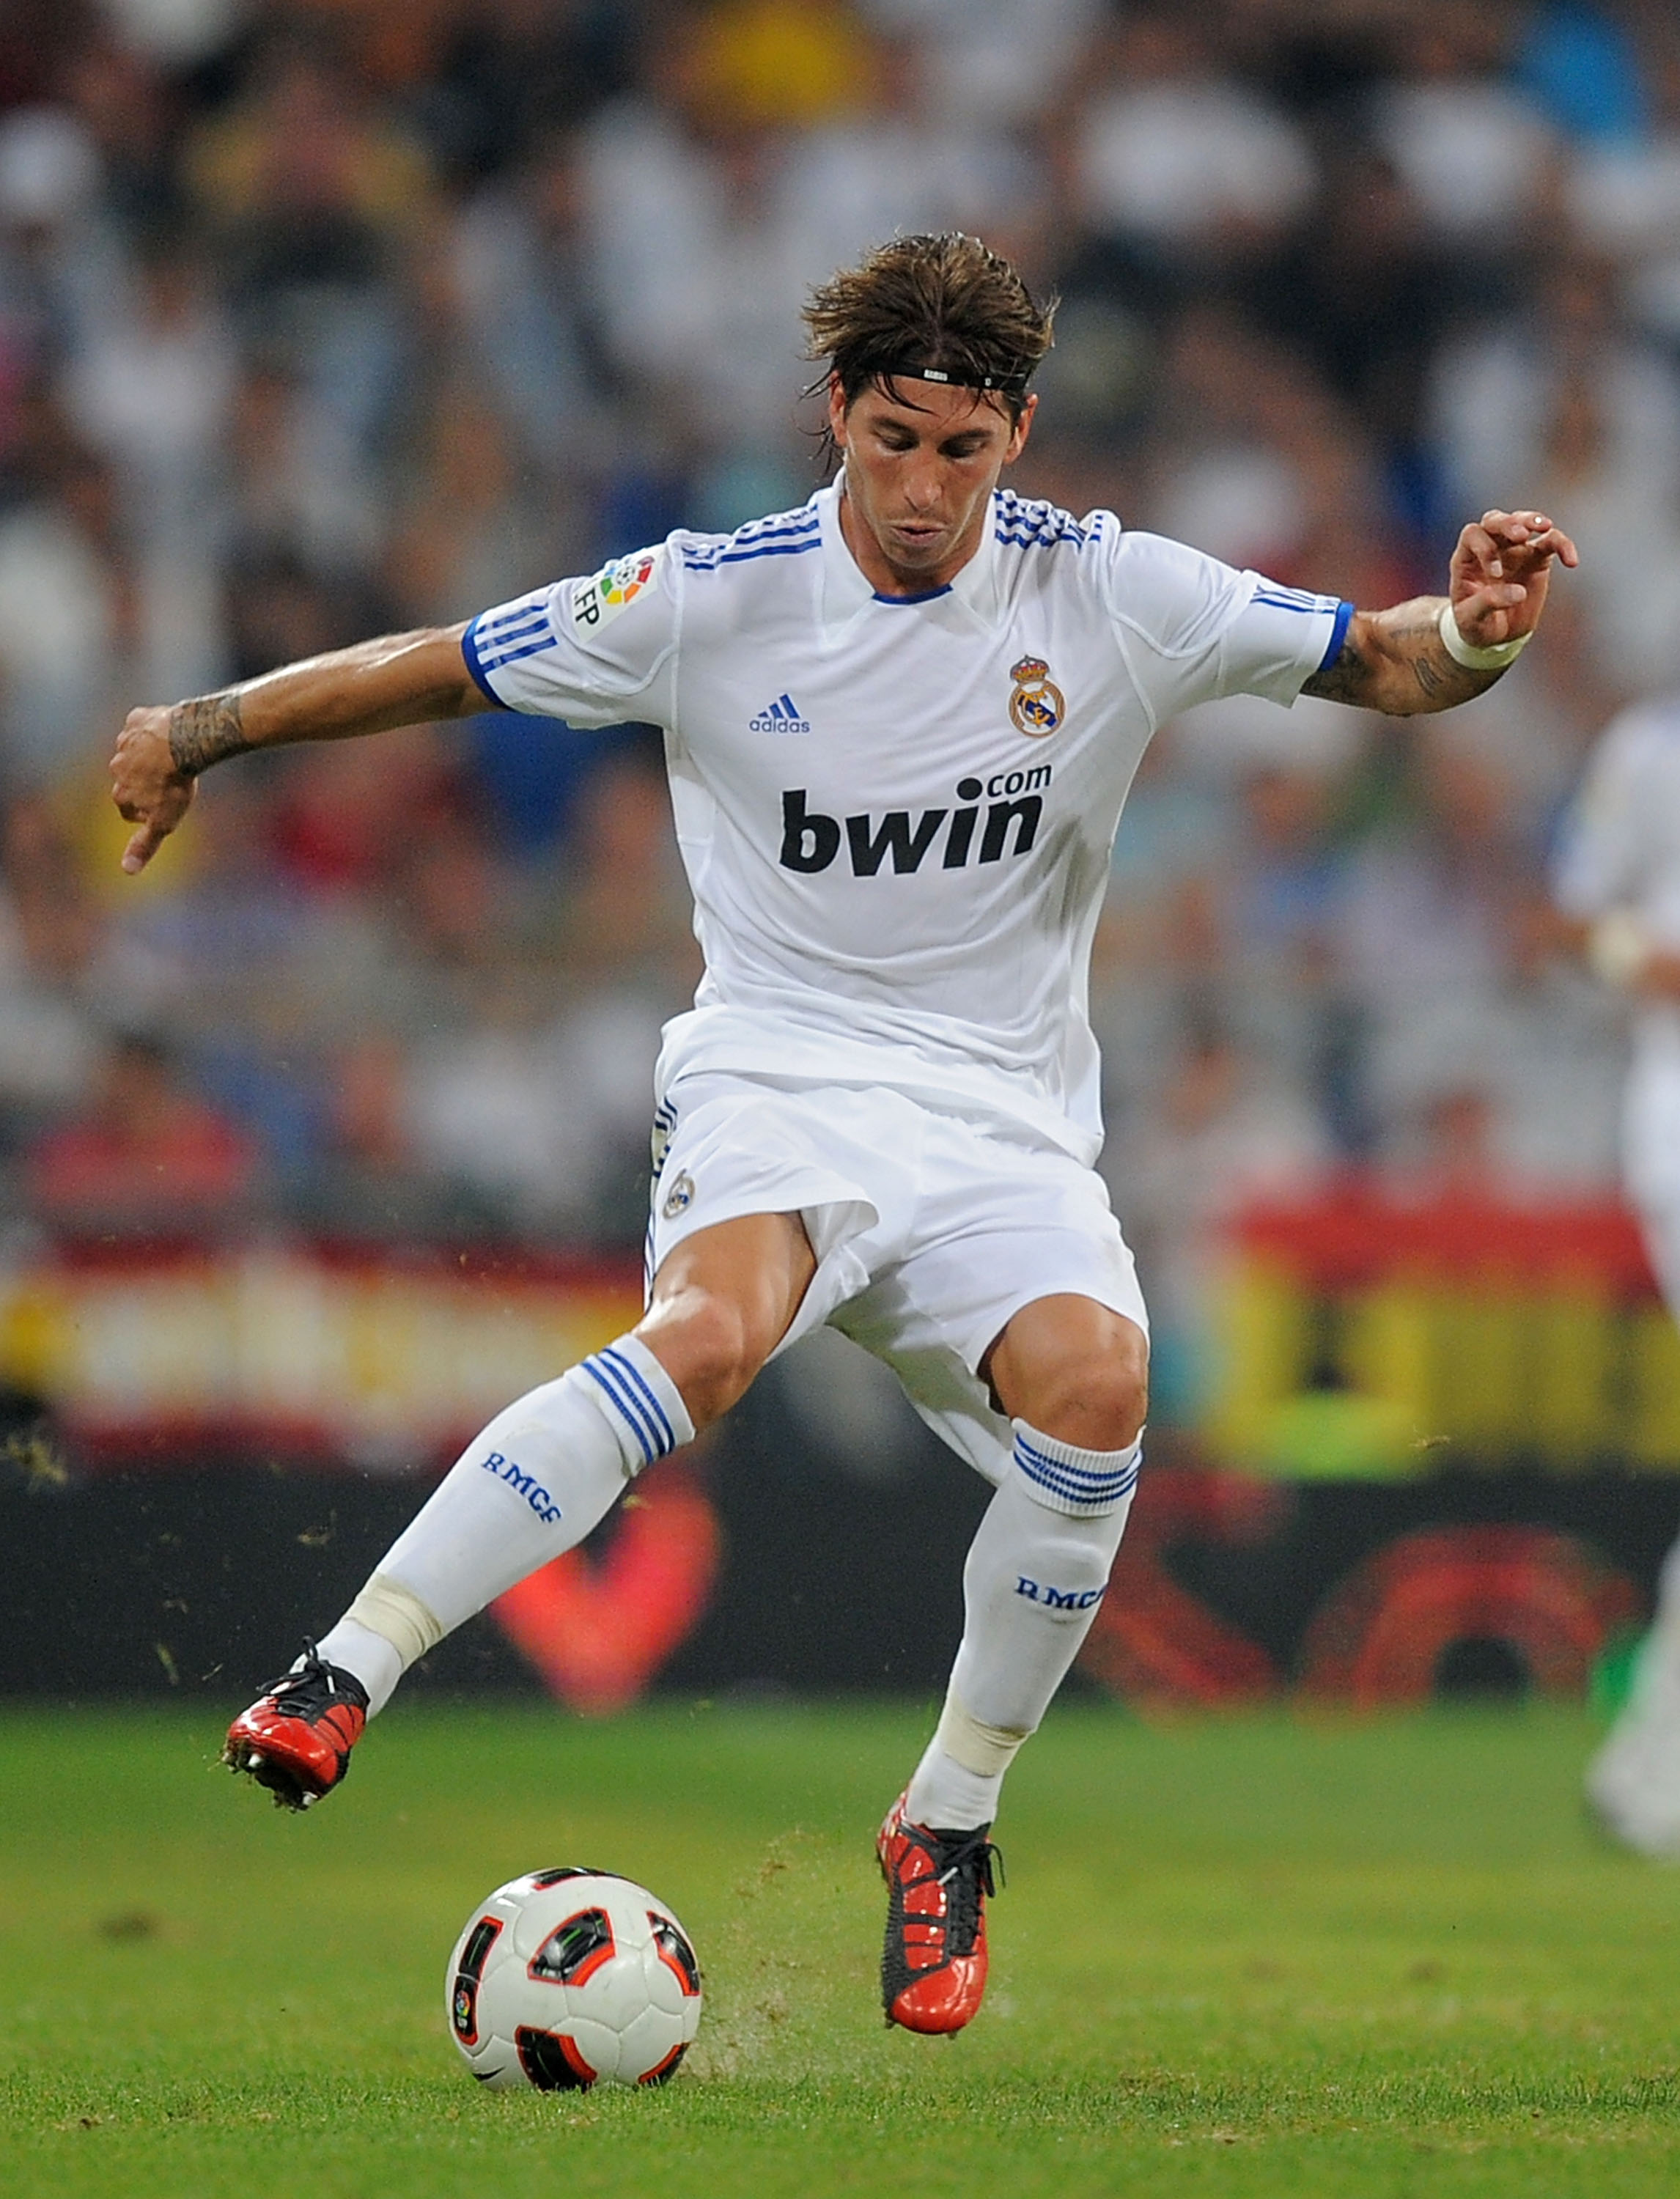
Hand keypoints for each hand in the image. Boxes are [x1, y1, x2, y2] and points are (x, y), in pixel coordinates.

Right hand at [110, 705, 195, 874]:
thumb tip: (127, 871)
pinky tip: (168, 733)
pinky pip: (141, 724)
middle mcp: (117, 767)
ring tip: (174, 758)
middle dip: (146, 782)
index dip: (146, 811)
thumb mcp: (164, 822)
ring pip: (135, 751)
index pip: (128, 808)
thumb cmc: (175, 784)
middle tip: (171, 781)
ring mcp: (126, 742)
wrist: (183, 741)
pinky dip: (152, 729)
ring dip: (149, 755)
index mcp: (121, 793)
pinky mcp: (137, 719)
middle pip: (129, 779)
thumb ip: (145, 845)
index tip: (164, 807)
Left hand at [1448, 508, 1578, 648]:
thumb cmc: (1475, 625)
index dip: (1485, 549)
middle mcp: (1490, 547)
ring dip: (1533, 520)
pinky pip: (1552, 542)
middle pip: (1495, 520)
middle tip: (1521, 535)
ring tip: (1545, 527)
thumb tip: (1519, 593)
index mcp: (1466, 557)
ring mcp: (1514, 550)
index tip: (1496, 574)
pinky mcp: (1537, 558)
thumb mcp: (1470, 620)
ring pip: (1523, 522)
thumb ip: (1487, 603)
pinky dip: (1563, 546)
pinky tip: (1571, 562)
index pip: (1473, 535)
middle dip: (1508, 523)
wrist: (1495, 636)